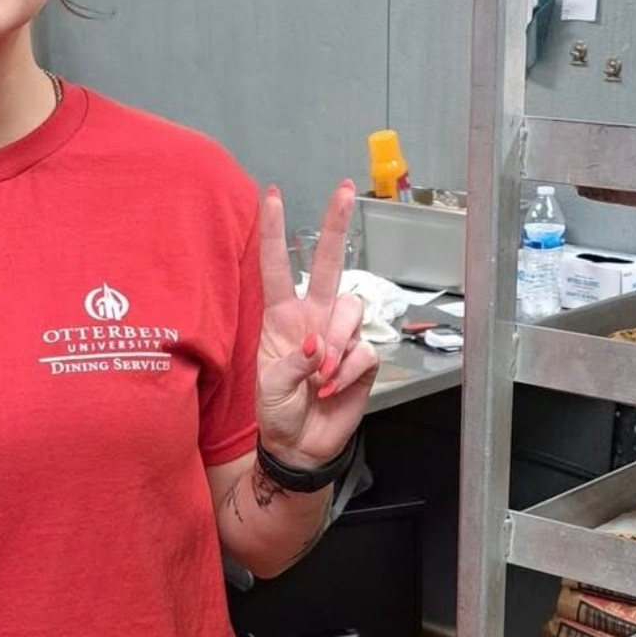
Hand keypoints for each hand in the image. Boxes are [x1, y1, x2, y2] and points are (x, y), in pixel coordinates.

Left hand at [257, 180, 377, 469]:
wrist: (301, 447)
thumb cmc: (277, 414)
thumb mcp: (270, 390)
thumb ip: (292, 365)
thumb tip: (318, 346)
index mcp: (282, 319)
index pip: (277, 267)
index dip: (274, 232)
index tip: (272, 195)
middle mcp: (313, 318)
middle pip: (329, 263)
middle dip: (336, 225)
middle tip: (346, 189)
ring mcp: (339, 336)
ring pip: (352, 309)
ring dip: (337, 344)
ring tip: (322, 378)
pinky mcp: (362, 357)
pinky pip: (365, 349)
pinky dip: (349, 371)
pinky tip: (335, 389)